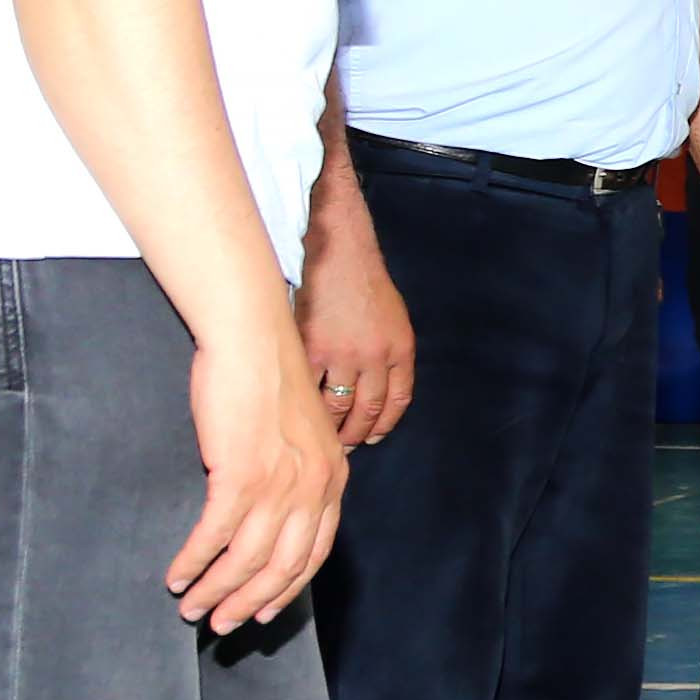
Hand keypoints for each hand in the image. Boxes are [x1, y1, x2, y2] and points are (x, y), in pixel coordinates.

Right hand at [171, 318, 348, 632]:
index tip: (263, 612)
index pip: (314, 553)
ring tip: (191, 608)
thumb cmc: (268, 380)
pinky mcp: (240, 476)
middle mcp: (313, 489)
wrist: (254, 340)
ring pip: (246, 559)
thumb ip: (299, 472)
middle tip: (221, 625)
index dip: (286, 588)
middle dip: (248, 602)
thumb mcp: (303, 433)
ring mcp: (279, 485)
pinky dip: (192, 561)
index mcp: (332, 480)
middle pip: (282, 567)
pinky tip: (175, 575)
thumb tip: (276, 508)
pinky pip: (214, 535)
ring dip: (215, 590)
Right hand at [297, 232, 413, 452]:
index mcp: (400, 350)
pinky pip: (309, 390)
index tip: (372, 438)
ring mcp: (342, 355)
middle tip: (343, 447)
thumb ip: (390, 355)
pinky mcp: (310, 349)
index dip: (383, 426)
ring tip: (321, 437)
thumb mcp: (394, 319)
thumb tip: (379, 393)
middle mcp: (376, 357)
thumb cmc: (363, 283)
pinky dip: (305, 408)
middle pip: (367, 412)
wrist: (337, 251)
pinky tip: (299, 415)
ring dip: (330, 429)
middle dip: (355, 435)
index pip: (397, 402)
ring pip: (336, 408)